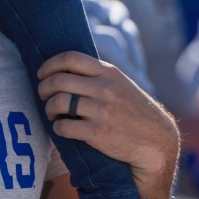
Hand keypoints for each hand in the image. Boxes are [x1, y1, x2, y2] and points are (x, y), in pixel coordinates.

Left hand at [37, 51, 178, 198]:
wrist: (156, 140)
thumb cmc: (134, 111)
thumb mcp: (121, 84)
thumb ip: (99, 74)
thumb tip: (67, 67)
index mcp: (108, 72)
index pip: (70, 58)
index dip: (50, 64)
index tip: (42, 74)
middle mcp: (104, 88)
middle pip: (59, 80)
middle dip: (43, 88)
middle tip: (43, 96)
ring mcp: (101, 110)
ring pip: (58, 102)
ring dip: (48, 108)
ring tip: (52, 114)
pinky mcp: (99, 133)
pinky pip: (64, 126)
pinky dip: (57, 128)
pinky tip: (61, 129)